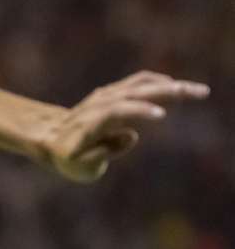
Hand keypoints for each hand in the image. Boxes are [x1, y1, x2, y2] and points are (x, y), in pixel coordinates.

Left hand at [43, 71, 210, 182]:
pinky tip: (177, 86)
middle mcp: (100, 104)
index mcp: (92, 123)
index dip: (138, 112)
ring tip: (197, 91)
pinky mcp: (114, 93)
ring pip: (140, 85)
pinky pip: (137, 82)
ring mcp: (106, 95)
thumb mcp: (81, 166)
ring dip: (170, 86)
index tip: (161, 115)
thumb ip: (103, 153)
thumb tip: (131, 136)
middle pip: (134, 93)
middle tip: (196, 94)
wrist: (51, 137)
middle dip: (166, 93)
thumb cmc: (68, 157)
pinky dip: (157, 81)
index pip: (116, 112)